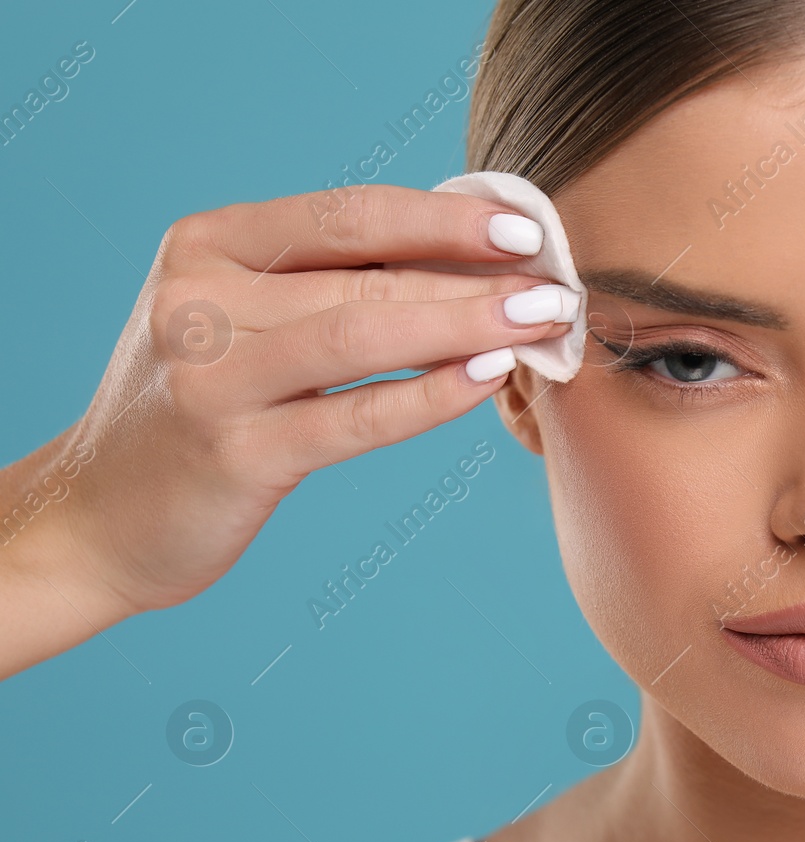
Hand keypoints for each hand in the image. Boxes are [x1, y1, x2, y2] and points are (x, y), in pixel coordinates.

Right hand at [0, 183, 577, 673]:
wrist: (97, 513)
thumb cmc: (197, 407)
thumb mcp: (237, 320)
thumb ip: (324, 284)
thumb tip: (469, 262)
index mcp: (206, 245)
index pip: (346, 215)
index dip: (444, 219)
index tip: (525, 228)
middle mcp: (200, 300)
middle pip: (365, 273)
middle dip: (475, 277)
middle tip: (557, 286)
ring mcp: (212, 378)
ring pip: (363, 334)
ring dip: (466, 324)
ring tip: (541, 323)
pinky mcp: (235, 453)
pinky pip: (356, 418)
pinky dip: (431, 395)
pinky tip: (489, 378)